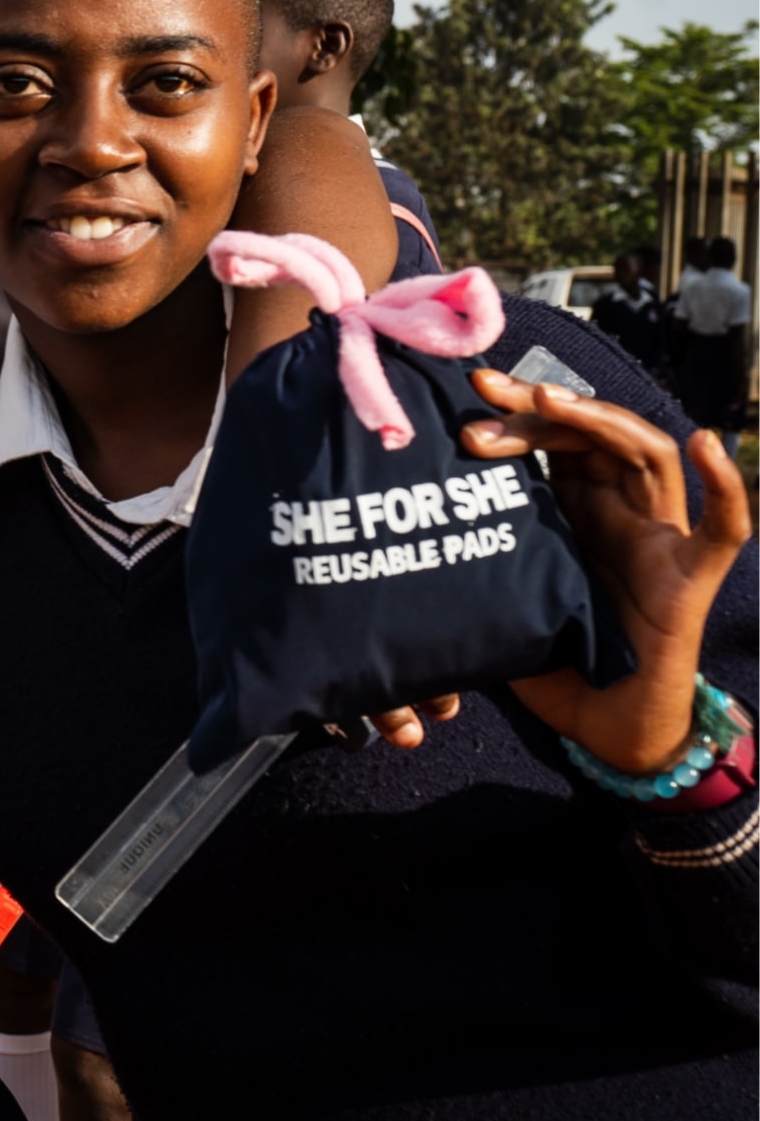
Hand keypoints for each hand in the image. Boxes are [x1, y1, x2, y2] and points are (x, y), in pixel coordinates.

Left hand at [461, 370, 751, 772]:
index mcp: (576, 512)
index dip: (515, 414)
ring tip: (551, 401)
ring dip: (598, 421)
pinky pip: (724, 530)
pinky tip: (707, 443)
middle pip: (591, 435)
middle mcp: (622, 513)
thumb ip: (467, 565)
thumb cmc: (554, 663)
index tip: (467, 393)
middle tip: (483, 391)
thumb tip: (394, 541)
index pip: (554, 441)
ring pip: (647, 455)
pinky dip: (726, 486)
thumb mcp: (498, 600)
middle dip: (537, 408)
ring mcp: (660, 540)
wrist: (607, 729)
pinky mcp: (692, 580)